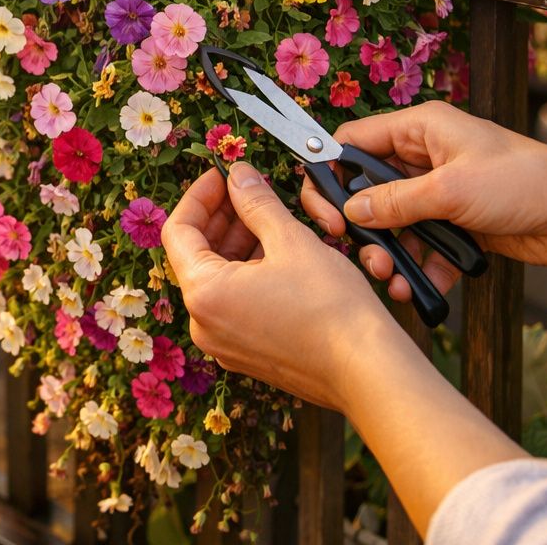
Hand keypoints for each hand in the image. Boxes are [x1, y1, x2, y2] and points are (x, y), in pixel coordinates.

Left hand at [163, 162, 399, 410]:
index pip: (178, 231)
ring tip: (267, 217)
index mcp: (203, 294)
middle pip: (195, 255)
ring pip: (218, 279)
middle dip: (221, 218)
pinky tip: (277, 253)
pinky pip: (234, 304)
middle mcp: (204, 324)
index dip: (199, 196)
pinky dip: (248, 274)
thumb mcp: (291, 240)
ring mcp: (224, 343)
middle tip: (247, 191)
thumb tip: (239, 175)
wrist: (368, 371)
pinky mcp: (248, 354)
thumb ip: (256, 203)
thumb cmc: (332, 309)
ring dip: (237, 244)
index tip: (222, 175)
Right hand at [300, 100, 546, 302]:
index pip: (353, 142)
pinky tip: (416, 290)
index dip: (331, 174)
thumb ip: (394, 202)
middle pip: (367, 189)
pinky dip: (418, 268)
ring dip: (387, 253)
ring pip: (393, 224)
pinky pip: (422, 246)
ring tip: (390, 278)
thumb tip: (348, 212)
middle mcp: (425, 156)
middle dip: (359, 225)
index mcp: (420, 129)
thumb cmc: (524, 182)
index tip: (326, 213)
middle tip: (354, 252)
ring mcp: (440, 192)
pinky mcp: (457, 224)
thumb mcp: (450, 190)